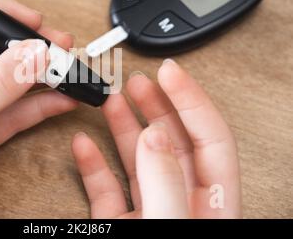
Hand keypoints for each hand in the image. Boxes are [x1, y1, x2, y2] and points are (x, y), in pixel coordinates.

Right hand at [72, 59, 240, 217]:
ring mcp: (149, 211)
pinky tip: (84, 143)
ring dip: (123, 125)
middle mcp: (181, 203)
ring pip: (138, 159)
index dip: (191, 100)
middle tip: (139, 80)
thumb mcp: (169, 223)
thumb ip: (164, 180)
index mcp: (212, 205)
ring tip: (110, 99)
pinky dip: (92, 164)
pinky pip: (105, 187)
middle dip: (155, 105)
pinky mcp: (119, 222)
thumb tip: (153, 135)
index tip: (170, 73)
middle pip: (172, 141)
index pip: (210, 139)